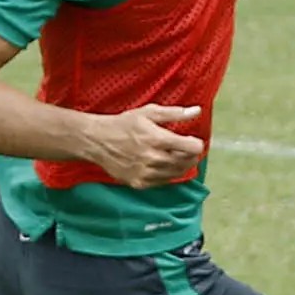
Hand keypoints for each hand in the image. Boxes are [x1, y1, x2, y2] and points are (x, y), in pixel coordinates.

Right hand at [81, 104, 205, 187]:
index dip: (196, 144)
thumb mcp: (149, 113)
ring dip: (181, 165)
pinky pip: (163, 182)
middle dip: (191, 155)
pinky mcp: (139, 183)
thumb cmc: (123, 124)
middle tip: (186, 149)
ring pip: (177, 174)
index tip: (192, 140)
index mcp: (158, 139)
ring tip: (176, 156)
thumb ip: (174, 113)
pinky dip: (168, 174)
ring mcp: (146, 173)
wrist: (97, 141)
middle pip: (187, 162)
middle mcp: (154, 159)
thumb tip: (197, 111)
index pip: (192, 148)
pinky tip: (163, 164)